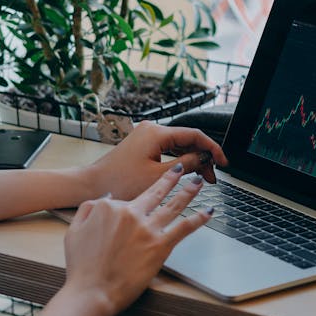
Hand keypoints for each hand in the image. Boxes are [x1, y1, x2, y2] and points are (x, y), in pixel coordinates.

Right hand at [63, 165, 210, 315]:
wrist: (91, 292)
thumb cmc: (81, 267)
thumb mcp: (74, 230)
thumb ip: (88, 209)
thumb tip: (106, 198)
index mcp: (111, 207)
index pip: (128, 199)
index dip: (132, 205)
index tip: (138, 204)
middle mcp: (132, 213)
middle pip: (156, 191)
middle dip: (171, 178)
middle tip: (181, 170)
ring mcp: (148, 229)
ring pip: (174, 204)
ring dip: (189, 191)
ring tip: (198, 182)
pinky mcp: (160, 246)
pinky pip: (184, 227)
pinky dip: (198, 218)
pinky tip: (208, 212)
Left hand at [85, 119, 226, 199]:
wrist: (92, 185)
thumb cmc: (119, 182)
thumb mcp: (158, 177)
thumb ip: (186, 165)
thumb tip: (204, 159)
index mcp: (157, 132)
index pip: (194, 135)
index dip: (212, 148)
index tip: (223, 162)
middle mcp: (152, 129)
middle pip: (187, 139)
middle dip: (203, 157)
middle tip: (212, 177)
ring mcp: (146, 137)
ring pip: (178, 145)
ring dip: (192, 160)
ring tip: (203, 178)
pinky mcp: (142, 146)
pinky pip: (168, 149)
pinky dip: (179, 161)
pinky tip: (187, 173)